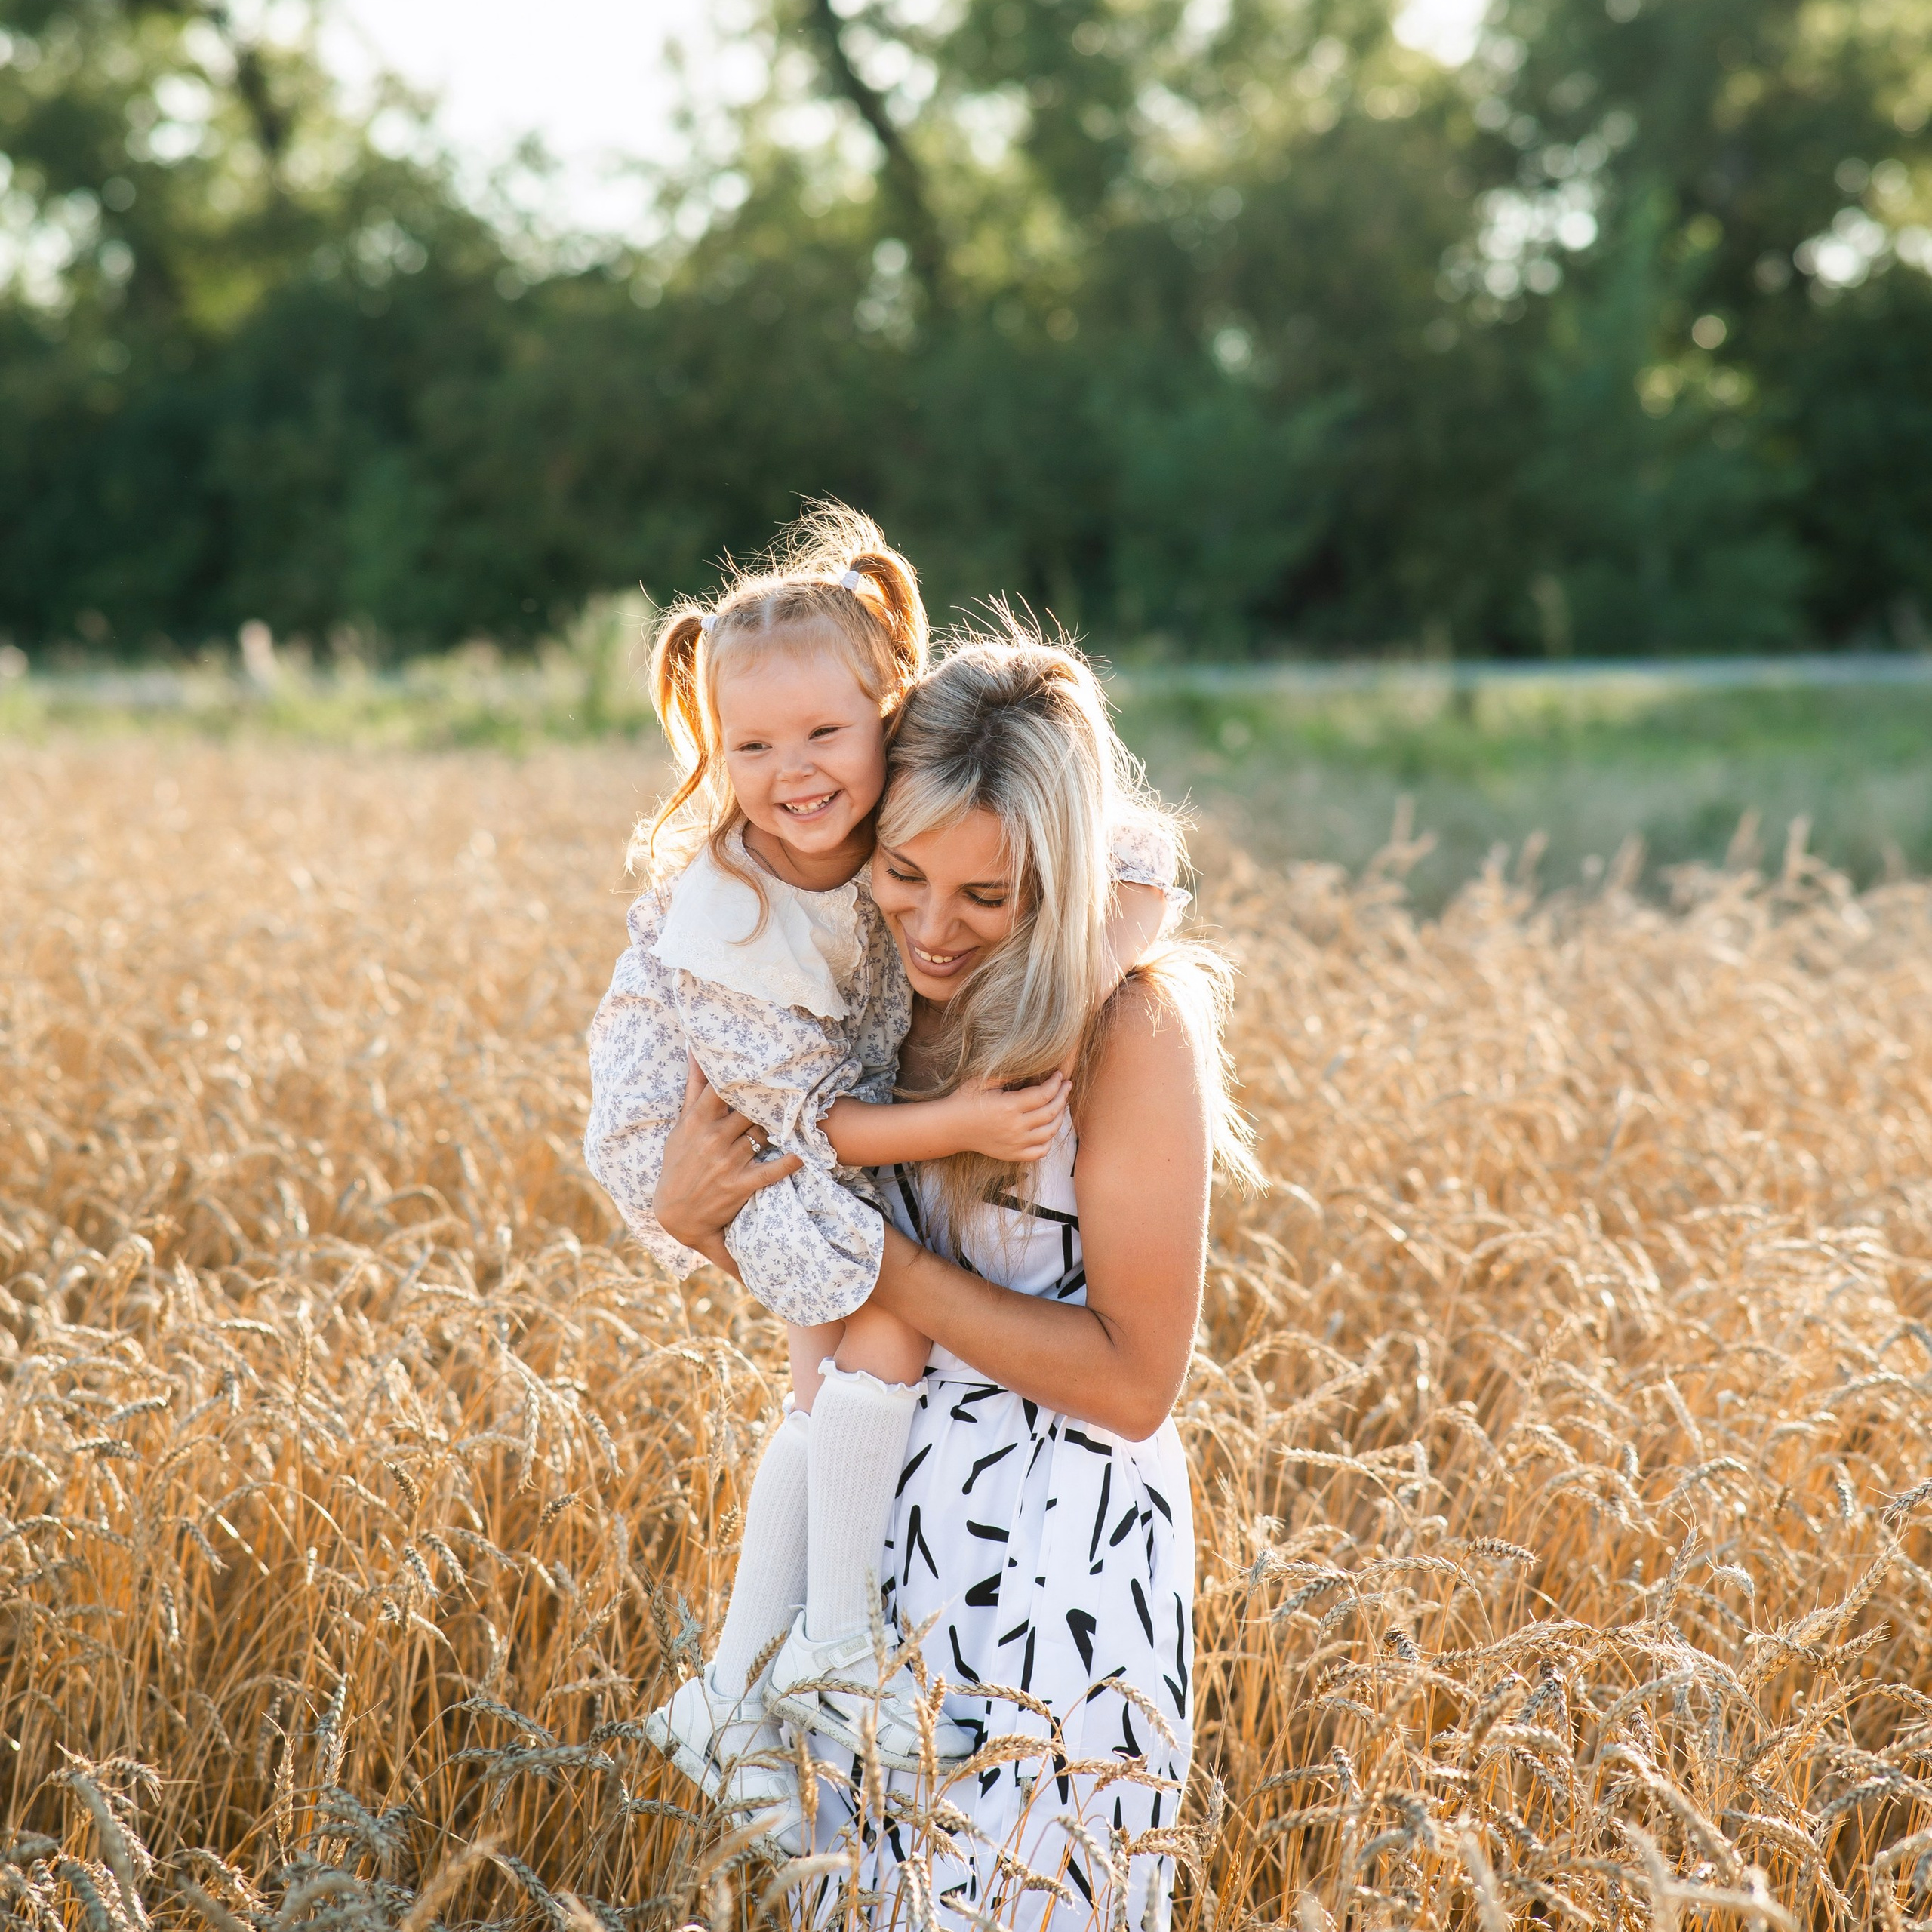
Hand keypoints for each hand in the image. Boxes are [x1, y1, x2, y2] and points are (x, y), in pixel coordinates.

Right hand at [655, 1058, 801, 1263]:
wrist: (675, 1215)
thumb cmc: (679, 1164)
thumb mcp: (681, 1126)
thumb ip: (694, 1088)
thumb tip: (695, 1049)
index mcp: (697, 1121)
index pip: (720, 1088)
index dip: (741, 1074)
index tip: (759, 1060)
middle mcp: (713, 1138)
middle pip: (749, 1108)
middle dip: (766, 1099)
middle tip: (789, 1084)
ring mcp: (727, 1161)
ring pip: (762, 1133)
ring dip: (778, 1125)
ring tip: (799, 1111)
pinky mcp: (740, 1184)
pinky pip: (771, 1169)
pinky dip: (789, 1161)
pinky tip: (804, 1151)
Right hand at [950, 1072, 1069, 1163]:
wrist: (951, 1127)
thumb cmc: (965, 1100)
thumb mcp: (984, 1080)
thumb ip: (1009, 1073)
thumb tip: (1034, 1064)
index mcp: (1009, 1106)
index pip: (1043, 1094)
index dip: (1055, 1083)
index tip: (1058, 1075)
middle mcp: (1015, 1127)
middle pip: (1050, 1112)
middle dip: (1062, 1097)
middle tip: (1066, 1086)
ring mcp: (1015, 1144)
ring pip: (1050, 1132)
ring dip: (1060, 1116)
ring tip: (1061, 1104)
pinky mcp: (1013, 1155)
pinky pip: (1040, 1151)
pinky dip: (1049, 1140)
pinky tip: (1048, 1128)